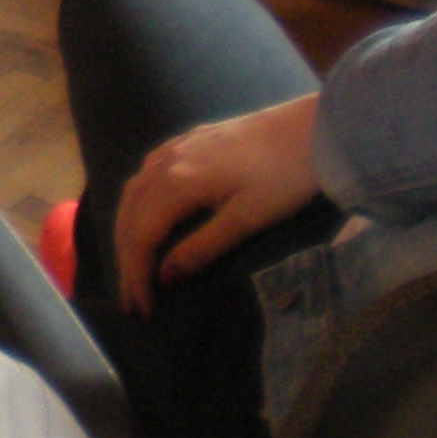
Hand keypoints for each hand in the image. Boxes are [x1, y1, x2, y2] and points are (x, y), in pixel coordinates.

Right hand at [111, 94, 322, 315]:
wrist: (310, 127)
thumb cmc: (283, 177)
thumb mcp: (247, 219)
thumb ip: (202, 247)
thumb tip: (164, 276)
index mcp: (177, 183)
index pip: (141, 235)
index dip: (136, 275)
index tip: (141, 310)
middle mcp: (165, 162)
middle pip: (130, 216)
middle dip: (126, 260)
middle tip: (131, 300)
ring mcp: (174, 147)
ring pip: (132, 193)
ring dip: (127, 232)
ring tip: (132, 266)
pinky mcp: (187, 141)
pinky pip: (145, 175)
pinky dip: (136, 204)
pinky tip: (145, 214)